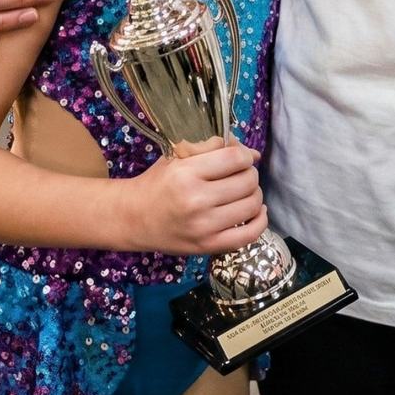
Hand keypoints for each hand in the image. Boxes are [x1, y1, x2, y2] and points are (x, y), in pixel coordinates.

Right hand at [123, 138, 265, 254]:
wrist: (134, 218)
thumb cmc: (158, 182)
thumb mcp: (178, 156)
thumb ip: (212, 148)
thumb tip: (252, 154)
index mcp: (186, 173)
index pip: (235, 158)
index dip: (245, 154)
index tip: (241, 157)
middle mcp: (196, 200)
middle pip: (247, 181)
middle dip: (250, 173)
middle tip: (240, 174)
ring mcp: (203, 227)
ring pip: (251, 205)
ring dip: (255, 194)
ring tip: (245, 191)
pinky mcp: (208, 246)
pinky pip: (248, 235)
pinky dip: (260, 221)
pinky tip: (257, 211)